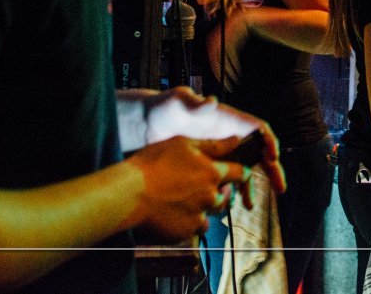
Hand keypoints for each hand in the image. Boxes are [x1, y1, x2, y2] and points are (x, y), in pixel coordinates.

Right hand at [125, 135, 254, 241]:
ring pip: (209, 215)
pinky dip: (186, 222)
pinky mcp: (184, 232)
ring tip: (179, 202)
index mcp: (212, 173)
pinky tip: (170, 213)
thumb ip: (214, 145)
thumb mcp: (183, 144)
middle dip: (216, 194)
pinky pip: (193, 229)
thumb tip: (237, 139)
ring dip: (201, 210)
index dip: (242, 173)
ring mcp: (198, 216)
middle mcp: (210, 196)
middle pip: (225, 198)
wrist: (128, 194)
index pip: (241, 173)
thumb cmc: (153, 163)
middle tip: (195, 189)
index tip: (238, 175)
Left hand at [141, 88, 284, 193]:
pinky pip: (226, 178)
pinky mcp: (207, 163)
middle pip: (258, 151)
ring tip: (250, 205)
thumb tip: (211, 102)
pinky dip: (231, 191)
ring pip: (243, 168)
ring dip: (250, 185)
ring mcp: (219, 150)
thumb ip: (194, 103)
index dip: (269, 141)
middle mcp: (227, 135)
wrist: (144, 125)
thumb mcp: (177, 102)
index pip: (257, 128)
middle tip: (279, 187)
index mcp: (226, 120)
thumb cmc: (162, 109)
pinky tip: (228, 204)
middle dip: (271, 169)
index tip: (273, 157)